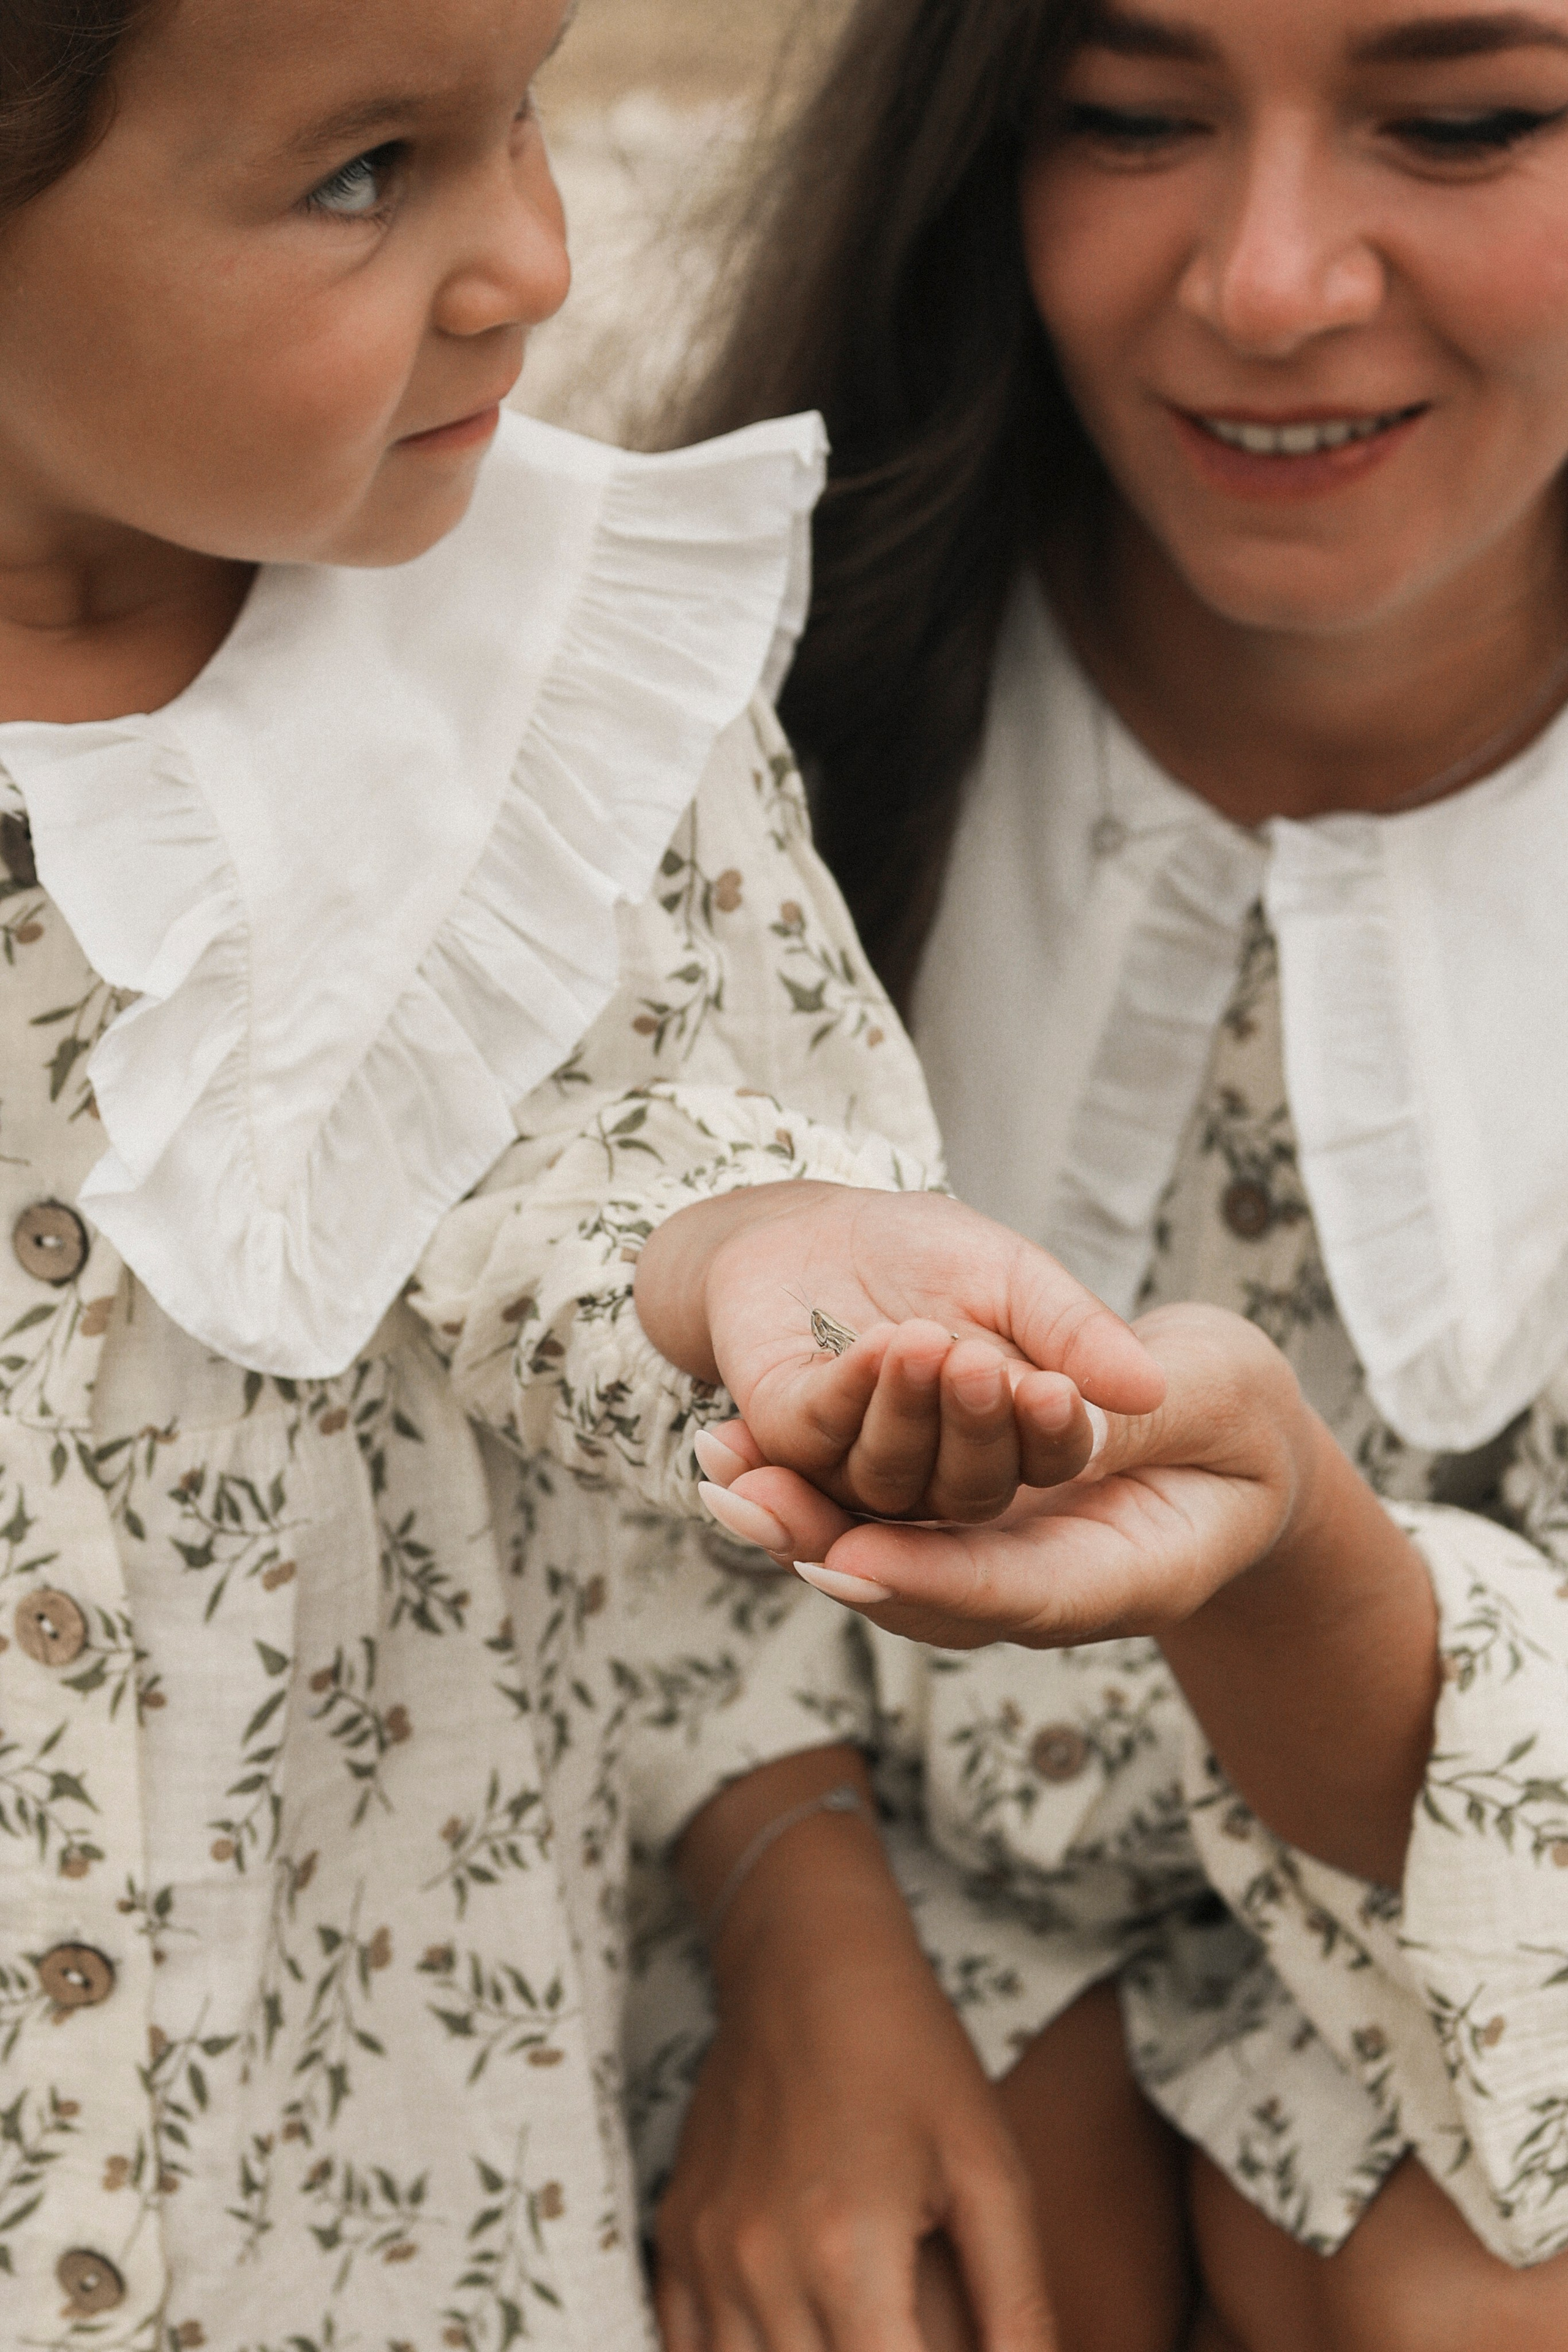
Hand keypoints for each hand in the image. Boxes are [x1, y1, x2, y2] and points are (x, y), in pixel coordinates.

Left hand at [635, 1183, 1164, 1524]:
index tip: (1056, 1396)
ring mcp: (865, 1474)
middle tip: (979, 1362)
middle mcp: (941, 1485)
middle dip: (977, 1430)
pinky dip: (848, 1392)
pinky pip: (819, 1441)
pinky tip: (873, 1345)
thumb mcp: (1025, 1282)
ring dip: (909, 1411)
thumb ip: (1078, 1334)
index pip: (1045, 1493)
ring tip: (921, 1338)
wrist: (826, 1223)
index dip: (1051, 1446)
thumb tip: (1145, 1388)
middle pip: (971, 1499)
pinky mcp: (794, 1442)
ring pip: (892, 1482)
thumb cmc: (937, 1258)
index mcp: (1018, 1459)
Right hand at [660, 1753, 1056, 2351]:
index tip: (945, 2350)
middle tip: (903, 2333)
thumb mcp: (991, 2171)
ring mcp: (706, 2252)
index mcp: (849, 2253)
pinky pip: (685, 2348)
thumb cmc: (913, 2058)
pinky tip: (790, 2336)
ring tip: (859, 2329)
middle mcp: (762, 2265)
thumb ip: (1018, 2302)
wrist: (809, 1961)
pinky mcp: (674, 2234)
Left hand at [696, 1305, 1304, 1641]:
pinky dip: (803, 1481)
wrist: (1220, 1427)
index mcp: (1122, 1575)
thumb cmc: (1234, 1413)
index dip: (928, 1575)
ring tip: (717, 1466)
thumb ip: (1148, 1409)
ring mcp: (991, 1556)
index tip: (843, 1555)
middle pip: (921, 1587)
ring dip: (794, 1515)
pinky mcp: (954, 1520)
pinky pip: (870, 1513)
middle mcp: (1041, 1585)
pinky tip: (734, 1444)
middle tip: (745, 1498)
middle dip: (827, 1542)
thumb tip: (1082, 1416)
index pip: (1016, 1592)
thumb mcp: (1216, 1390)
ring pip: (879, 1554)